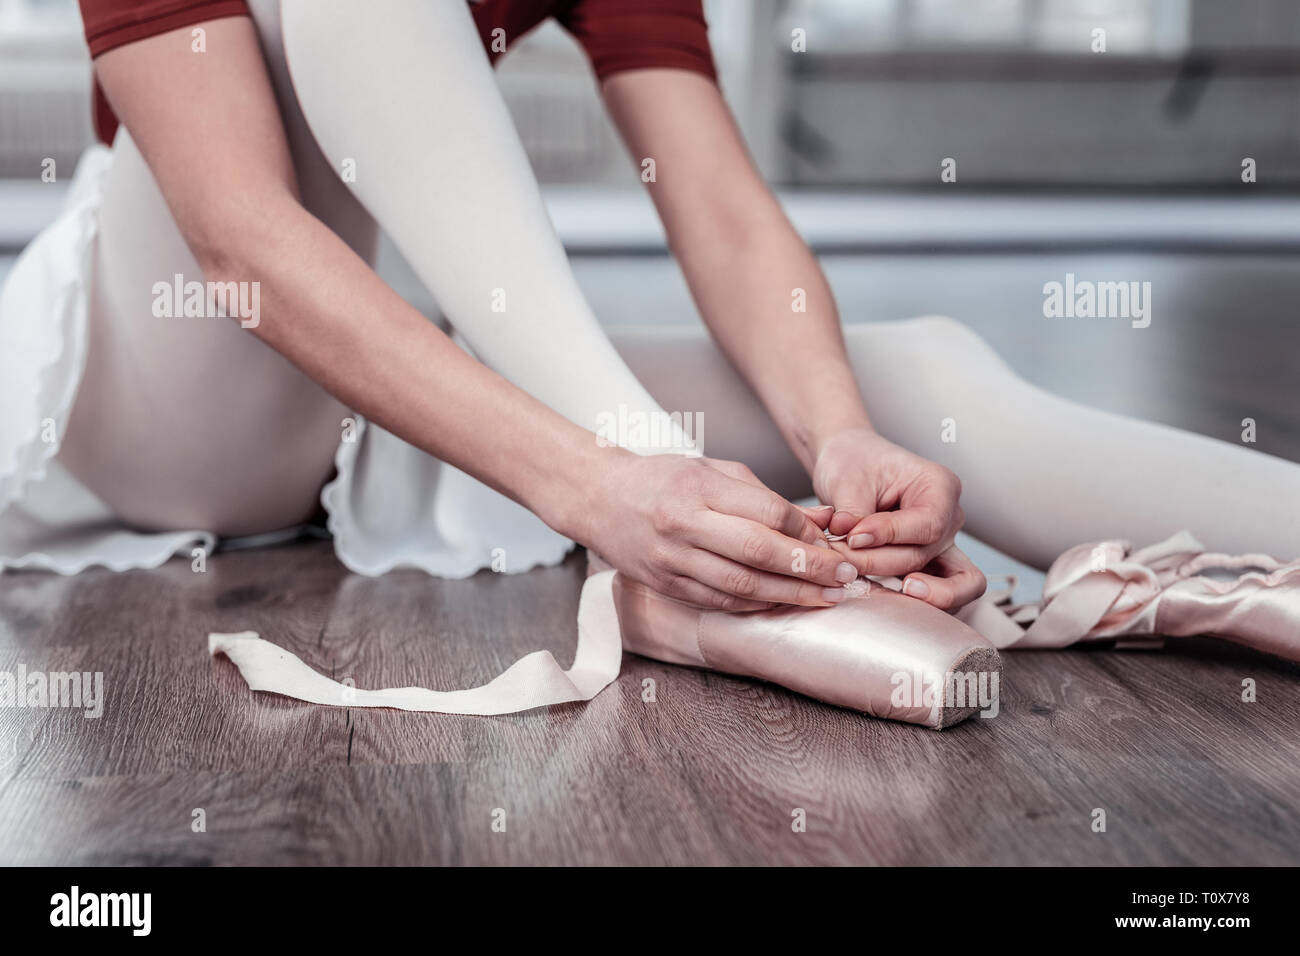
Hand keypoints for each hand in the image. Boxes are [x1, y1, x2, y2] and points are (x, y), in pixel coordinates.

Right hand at [578, 452, 860, 610]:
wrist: (599, 499)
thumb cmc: (662, 479)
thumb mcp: (713, 470)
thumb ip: (764, 496)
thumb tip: (819, 522)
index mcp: (698, 487)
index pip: (765, 512)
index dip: (805, 531)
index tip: (834, 541)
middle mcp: (683, 524)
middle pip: (759, 552)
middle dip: (810, 568)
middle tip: (846, 577)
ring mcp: (672, 559)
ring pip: (742, 585)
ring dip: (790, 594)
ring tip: (826, 597)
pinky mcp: (667, 584)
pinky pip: (720, 600)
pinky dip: (757, 604)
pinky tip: (784, 602)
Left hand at [811, 427, 984, 609]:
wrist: (850, 465)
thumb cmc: (854, 463)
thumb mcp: (848, 479)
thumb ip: (853, 513)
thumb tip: (850, 540)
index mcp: (940, 486)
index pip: (927, 524)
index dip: (889, 536)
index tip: (852, 536)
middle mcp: (950, 518)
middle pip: (924, 556)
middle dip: (877, 562)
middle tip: (838, 554)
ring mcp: (944, 545)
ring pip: (946, 585)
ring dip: (893, 587)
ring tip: (856, 575)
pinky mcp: (929, 565)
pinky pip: (942, 596)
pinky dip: (914, 603)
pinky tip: (875, 594)